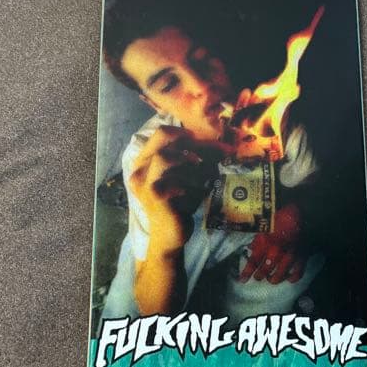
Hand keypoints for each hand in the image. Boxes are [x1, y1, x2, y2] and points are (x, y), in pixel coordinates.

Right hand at [128, 126, 217, 252]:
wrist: (170, 235)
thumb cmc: (180, 203)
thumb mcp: (190, 177)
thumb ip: (201, 160)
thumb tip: (226, 146)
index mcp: (145, 161)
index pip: (161, 133)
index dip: (184, 132)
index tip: (202, 141)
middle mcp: (140, 169)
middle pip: (162, 138)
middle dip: (189, 143)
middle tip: (205, 155)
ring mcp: (145, 183)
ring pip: (164, 157)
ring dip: (187, 161)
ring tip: (201, 173)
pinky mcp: (155, 197)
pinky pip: (173, 180)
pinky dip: (191, 183)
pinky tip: (197, 192)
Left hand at [239, 203, 305, 284]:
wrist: (302, 212)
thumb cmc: (280, 216)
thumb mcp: (265, 225)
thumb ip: (258, 239)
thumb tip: (251, 249)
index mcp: (265, 242)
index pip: (253, 261)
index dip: (246, 272)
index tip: (242, 280)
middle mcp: (276, 251)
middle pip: (265, 270)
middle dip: (260, 275)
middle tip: (258, 277)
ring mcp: (290, 255)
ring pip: (280, 274)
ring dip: (274, 279)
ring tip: (271, 279)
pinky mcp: (302, 256)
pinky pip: (297, 272)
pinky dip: (292, 277)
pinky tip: (289, 278)